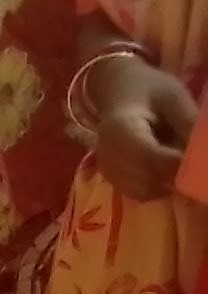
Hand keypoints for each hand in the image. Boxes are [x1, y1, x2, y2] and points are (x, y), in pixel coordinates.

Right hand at [90, 55, 197, 201]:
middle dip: (174, 176)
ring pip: (143, 191)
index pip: (148, 156)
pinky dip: (157, 187)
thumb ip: (187, 122)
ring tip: (179, 165)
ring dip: (166, 184)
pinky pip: (138, 193)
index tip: (200, 160)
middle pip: (145, 179)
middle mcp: (107, 154)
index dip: (177, 164)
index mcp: (121, 128)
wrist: (117, 92)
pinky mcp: (111, 178)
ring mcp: (107, 169)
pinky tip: (165, 170)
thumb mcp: (173, 96)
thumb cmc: (147, 89)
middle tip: (194, 165)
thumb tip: (203, 152)